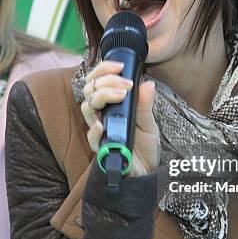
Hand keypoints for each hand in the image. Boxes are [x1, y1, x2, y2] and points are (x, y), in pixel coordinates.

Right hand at [81, 60, 160, 175]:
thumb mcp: (149, 122)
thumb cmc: (144, 147)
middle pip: (89, 90)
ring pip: (87, 107)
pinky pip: (91, 136)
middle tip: (126, 84)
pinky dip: (95, 128)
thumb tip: (147, 83)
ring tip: (121, 95)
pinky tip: (103, 124)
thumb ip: (145, 104)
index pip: (98, 81)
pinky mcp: (100, 148)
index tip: (120, 66)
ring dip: (103, 96)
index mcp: (111, 105)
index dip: (104, 70)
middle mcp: (101, 115)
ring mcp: (99, 131)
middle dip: (106, 81)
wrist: (146, 172)